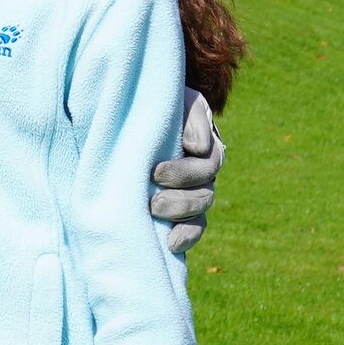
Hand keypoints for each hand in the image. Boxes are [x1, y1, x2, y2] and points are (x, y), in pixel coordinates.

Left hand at [148, 90, 224, 254]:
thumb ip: (192, 116)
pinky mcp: (183, 210)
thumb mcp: (176, 100)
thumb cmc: (154, 104)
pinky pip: (195, 228)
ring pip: (201, 209)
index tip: (156, 171)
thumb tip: (199, 147)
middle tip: (153, 200)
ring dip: (180, 213)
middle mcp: (205, 169)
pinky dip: (187, 236)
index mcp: (206, 144)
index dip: (185, 172)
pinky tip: (172, 244)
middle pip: (205, 190)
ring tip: (154, 211)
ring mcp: (196, 190)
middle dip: (180, 198)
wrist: (135, 112)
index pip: (209, 163)